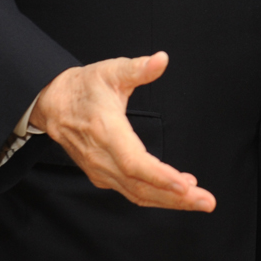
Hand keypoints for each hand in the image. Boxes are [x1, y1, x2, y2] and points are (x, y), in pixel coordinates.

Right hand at [31, 52, 215, 210]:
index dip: (159, 176)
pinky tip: (178, 191)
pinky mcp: (103, 175)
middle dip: (176, 197)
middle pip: (140, 186)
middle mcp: (102, 157)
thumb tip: (162, 59)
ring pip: (138, 193)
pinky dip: (156, 195)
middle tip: (207, 201)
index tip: (185, 185)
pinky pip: (132, 191)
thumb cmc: (85, 87)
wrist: (54, 104)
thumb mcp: (111, 70)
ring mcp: (101, 170)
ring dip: (170, 201)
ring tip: (200, 200)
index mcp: (106, 131)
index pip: (134, 162)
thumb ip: (138, 68)